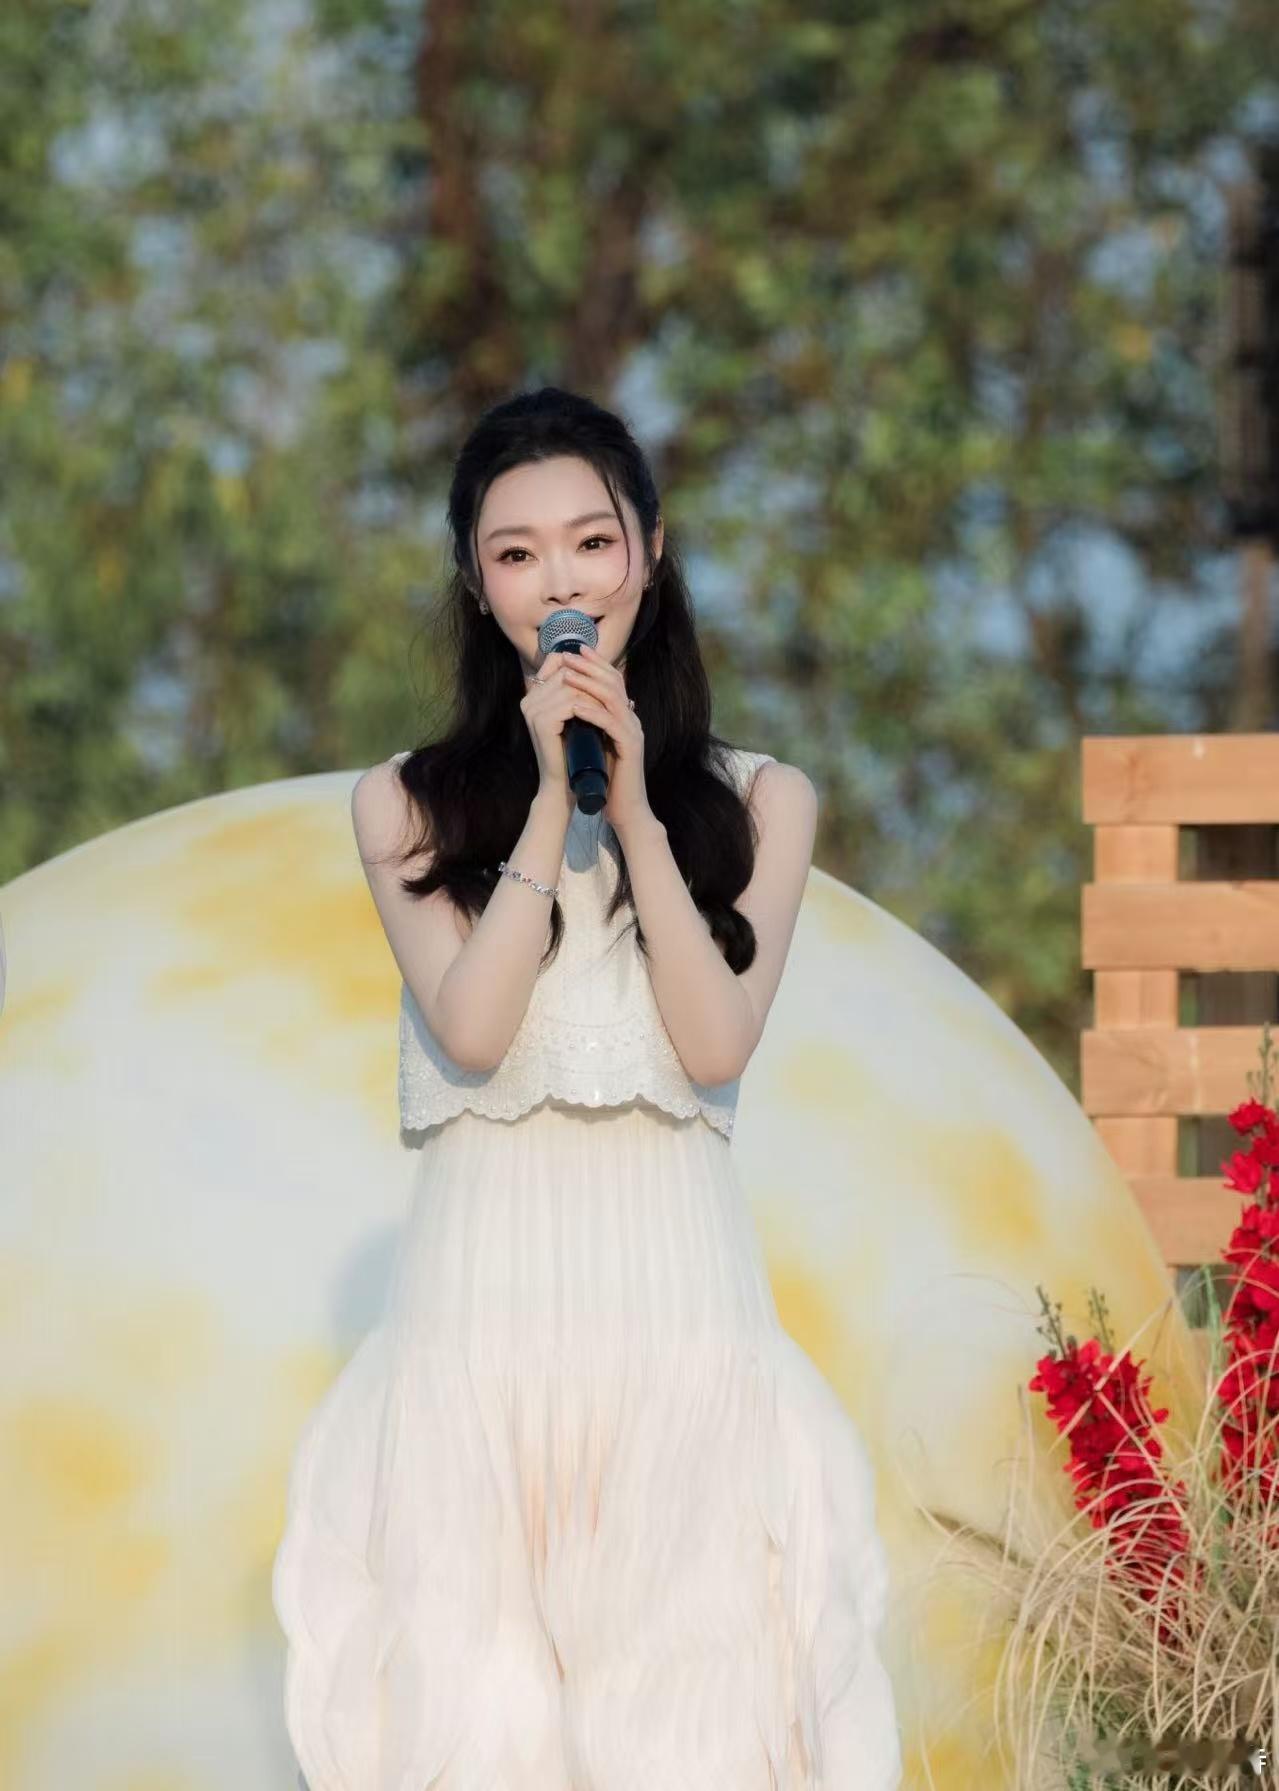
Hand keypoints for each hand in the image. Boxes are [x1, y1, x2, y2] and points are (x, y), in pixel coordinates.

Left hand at [558, 644, 651, 831]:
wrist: (625, 809)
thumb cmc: (607, 780)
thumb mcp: (595, 745)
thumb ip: (589, 725)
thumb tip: (570, 706)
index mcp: (625, 717)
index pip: (612, 681)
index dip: (594, 664)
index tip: (573, 652)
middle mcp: (632, 720)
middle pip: (614, 682)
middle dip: (590, 666)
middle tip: (569, 655)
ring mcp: (633, 732)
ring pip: (613, 697)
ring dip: (588, 683)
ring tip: (567, 675)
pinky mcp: (630, 747)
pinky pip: (611, 722)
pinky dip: (592, 712)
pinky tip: (575, 706)